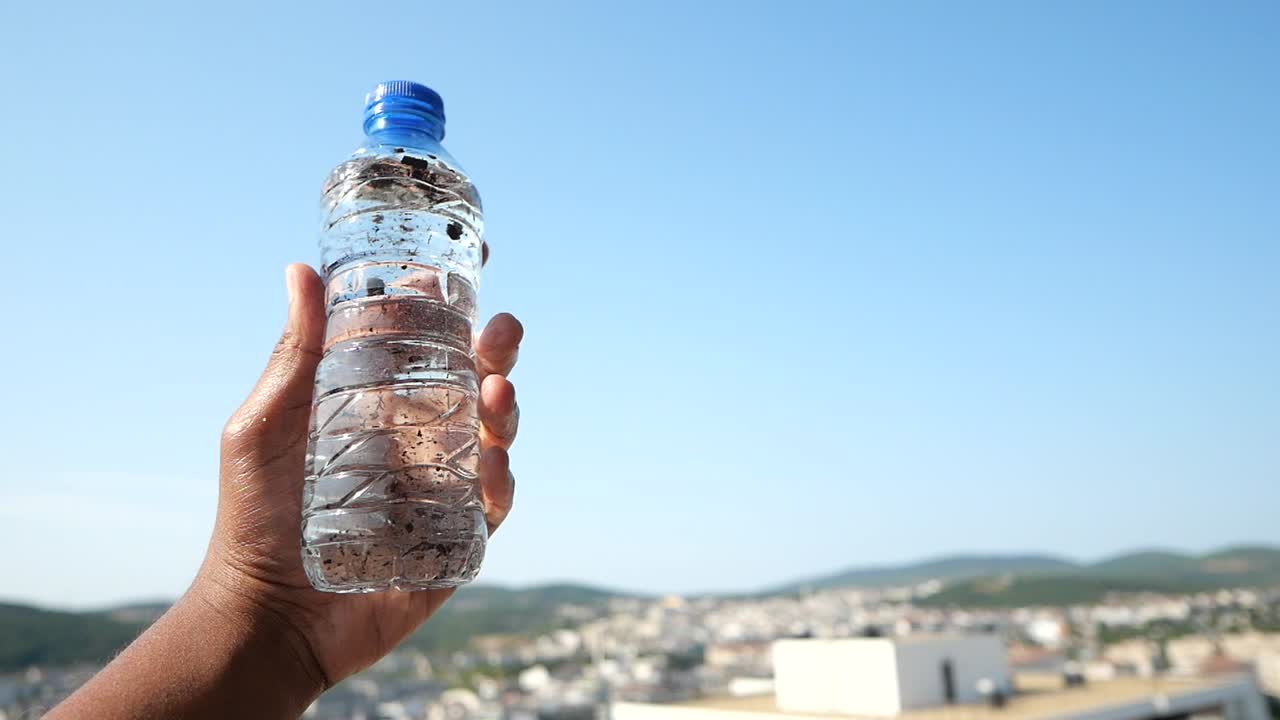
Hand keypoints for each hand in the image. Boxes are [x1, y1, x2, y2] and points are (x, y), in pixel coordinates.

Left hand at [198, 263, 521, 690]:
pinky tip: (491, 463)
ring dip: (506, 409)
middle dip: (497, 351)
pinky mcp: (456, 538)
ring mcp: (441, 486)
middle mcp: (417, 438)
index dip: (451, 305)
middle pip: (474, 382)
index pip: (424, 342)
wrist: (265, 615)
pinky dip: (499, 479)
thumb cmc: (253, 517)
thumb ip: (294, 355)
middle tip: (502, 330)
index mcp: (377, 403)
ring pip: (494, 436)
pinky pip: (492, 503)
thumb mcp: (263, 426)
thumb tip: (301, 270)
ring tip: (498, 392)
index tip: (469, 263)